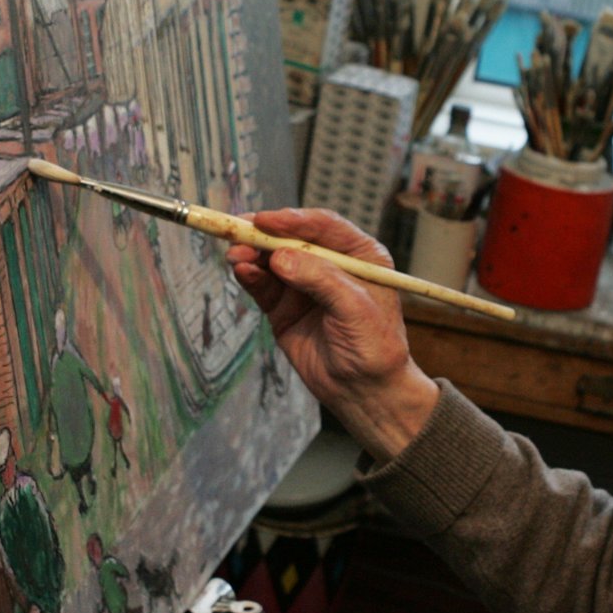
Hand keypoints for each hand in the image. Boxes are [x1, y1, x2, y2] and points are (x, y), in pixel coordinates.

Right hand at [227, 209, 438, 458]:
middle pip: (291, 238)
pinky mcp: (284, 307)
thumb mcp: (356, 309)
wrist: (364, 392)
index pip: (323, 227)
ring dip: (252, 253)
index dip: (292, 220)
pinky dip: (250, 275)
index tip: (266, 220)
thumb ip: (321, 280)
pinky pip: (263, 284)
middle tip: (240, 233)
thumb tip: (281, 258)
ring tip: (236, 255)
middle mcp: (330, 264)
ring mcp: (304, 285)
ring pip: (272, 259)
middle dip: (265, 234)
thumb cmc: (375, 348)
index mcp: (359, 254)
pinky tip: (242, 271)